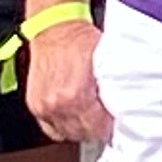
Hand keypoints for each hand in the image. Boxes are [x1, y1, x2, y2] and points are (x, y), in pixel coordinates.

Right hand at [25, 11, 110, 146]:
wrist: (54, 27)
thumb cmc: (80, 40)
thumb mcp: (106, 64)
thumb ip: (114, 89)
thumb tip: (126, 107)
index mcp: (76, 96)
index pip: (100, 129)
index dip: (111, 127)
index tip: (117, 123)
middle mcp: (58, 104)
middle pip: (84, 134)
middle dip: (97, 128)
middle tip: (105, 119)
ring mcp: (44, 106)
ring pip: (68, 133)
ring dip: (80, 128)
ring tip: (89, 117)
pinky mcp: (35, 105)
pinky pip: (51, 129)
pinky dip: (63, 126)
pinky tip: (73, 117)